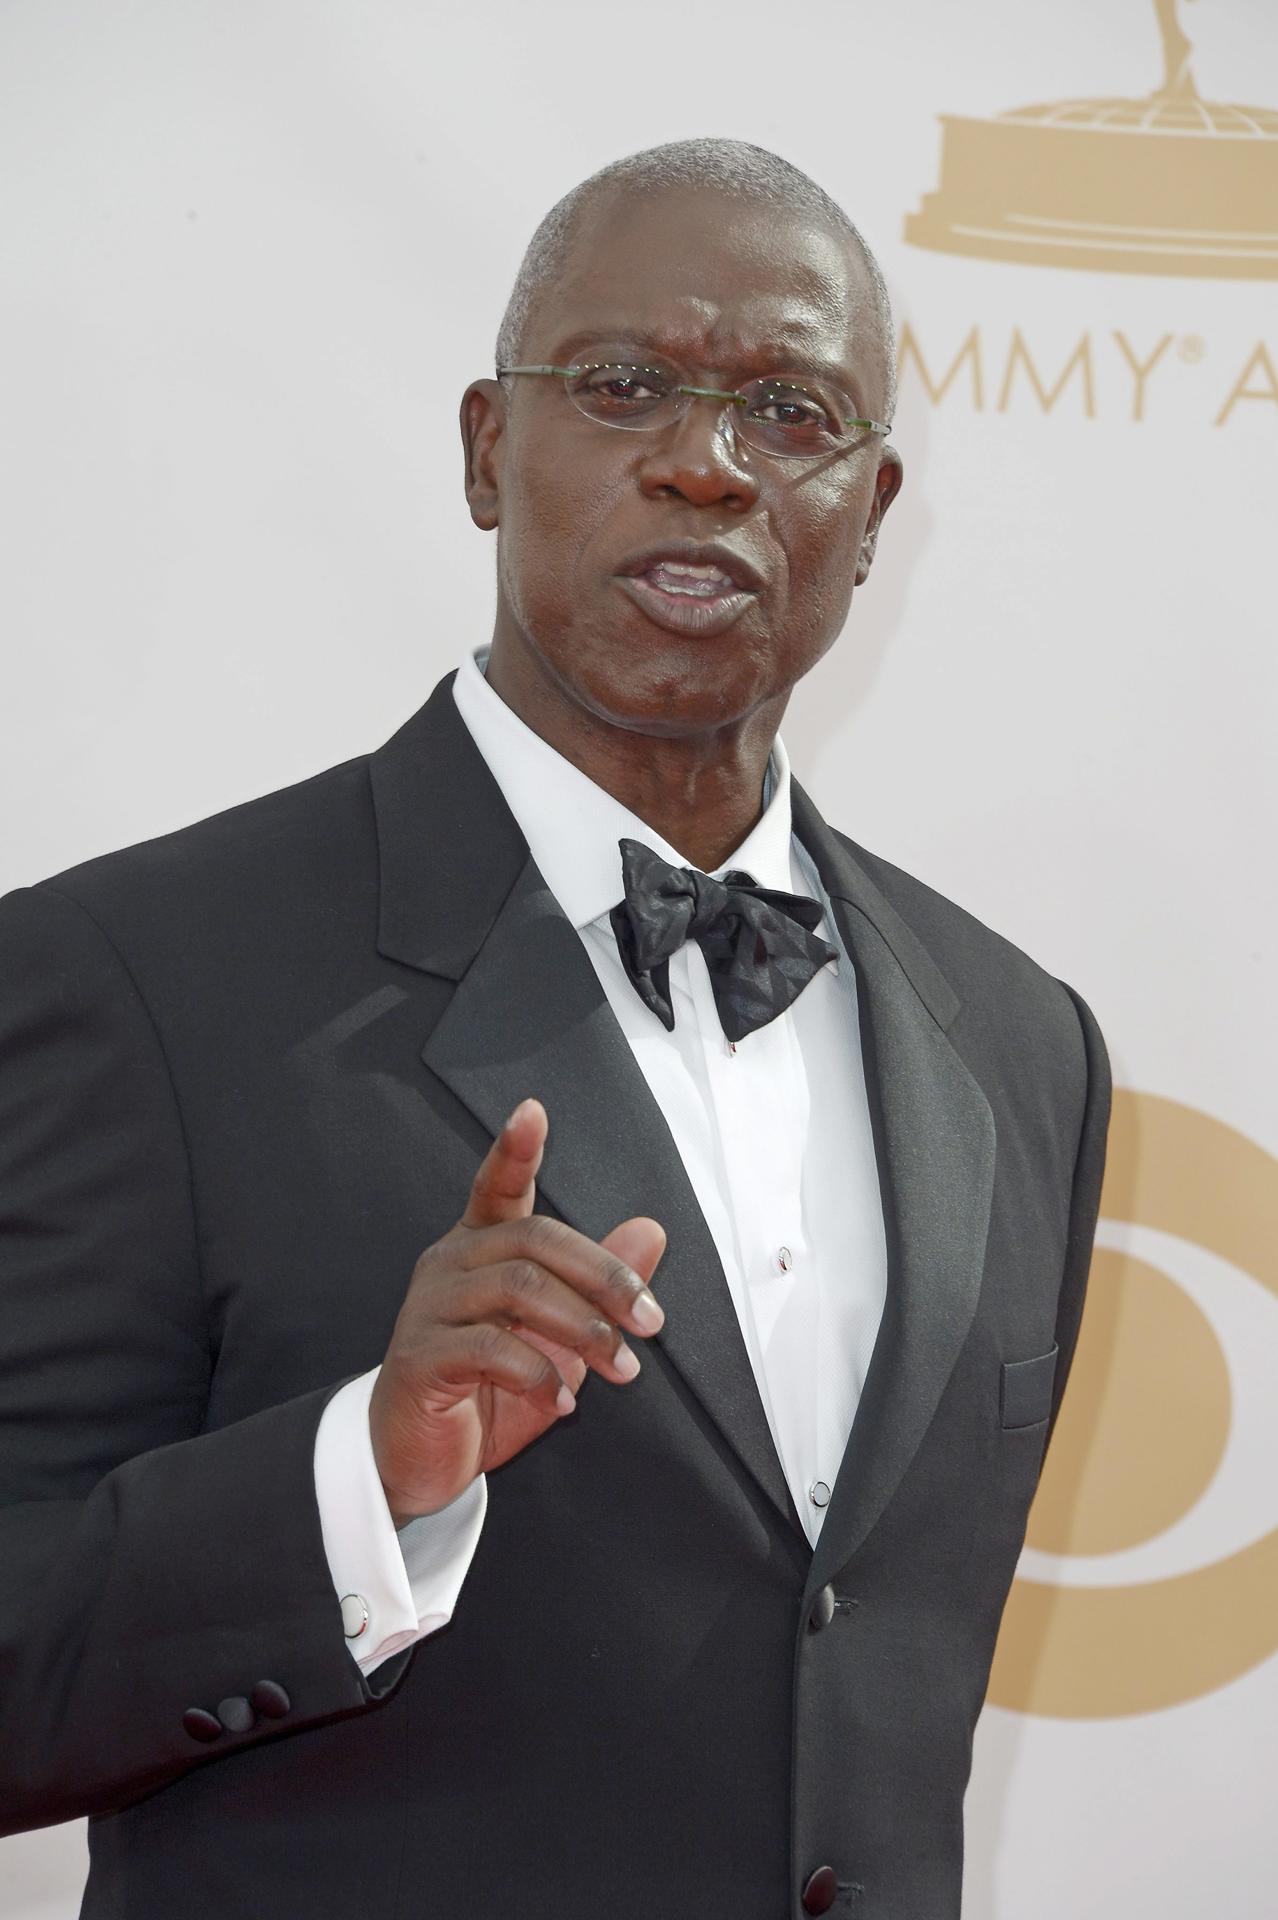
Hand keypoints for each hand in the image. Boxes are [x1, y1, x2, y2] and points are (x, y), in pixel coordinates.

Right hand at [368, 1099, 665, 1524]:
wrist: (416, 1461)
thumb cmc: (486, 1392)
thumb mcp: (557, 1340)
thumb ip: (598, 1288)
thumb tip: (651, 1230)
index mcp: (479, 1249)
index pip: (497, 1186)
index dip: (515, 1150)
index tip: (534, 1111)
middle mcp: (450, 1264)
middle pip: (535, 1240)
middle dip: (605, 1276)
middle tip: (651, 1323)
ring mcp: (429, 1308)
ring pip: (520, 1288)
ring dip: (585, 1329)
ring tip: (620, 1369)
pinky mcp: (419, 1357)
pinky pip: (491, 1348)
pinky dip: (541, 1374)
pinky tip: (563, 1403)